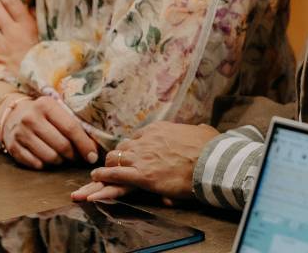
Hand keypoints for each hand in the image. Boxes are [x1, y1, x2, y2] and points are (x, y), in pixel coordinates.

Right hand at [0, 94, 99, 169]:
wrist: (13, 114)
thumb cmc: (43, 114)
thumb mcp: (57, 110)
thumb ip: (74, 123)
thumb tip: (94, 147)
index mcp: (46, 105)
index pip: (71, 128)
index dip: (84, 144)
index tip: (92, 156)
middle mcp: (31, 118)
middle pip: (61, 145)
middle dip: (74, 155)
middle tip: (78, 157)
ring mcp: (20, 133)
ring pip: (49, 157)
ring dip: (61, 161)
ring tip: (63, 157)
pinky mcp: (13, 147)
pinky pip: (36, 164)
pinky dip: (45, 165)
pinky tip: (48, 159)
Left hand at [72, 122, 220, 202]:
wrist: (210, 161)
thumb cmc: (210, 148)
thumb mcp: (203, 132)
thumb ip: (198, 131)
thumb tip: (202, 129)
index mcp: (159, 129)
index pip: (138, 137)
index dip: (134, 148)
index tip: (132, 154)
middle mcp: (147, 140)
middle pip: (123, 147)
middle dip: (118, 157)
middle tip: (113, 166)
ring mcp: (142, 157)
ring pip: (115, 159)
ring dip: (108, 167)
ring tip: (98, 175)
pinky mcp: (142, 175)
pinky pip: (116, 174)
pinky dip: (104, 177)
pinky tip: (96, 179)